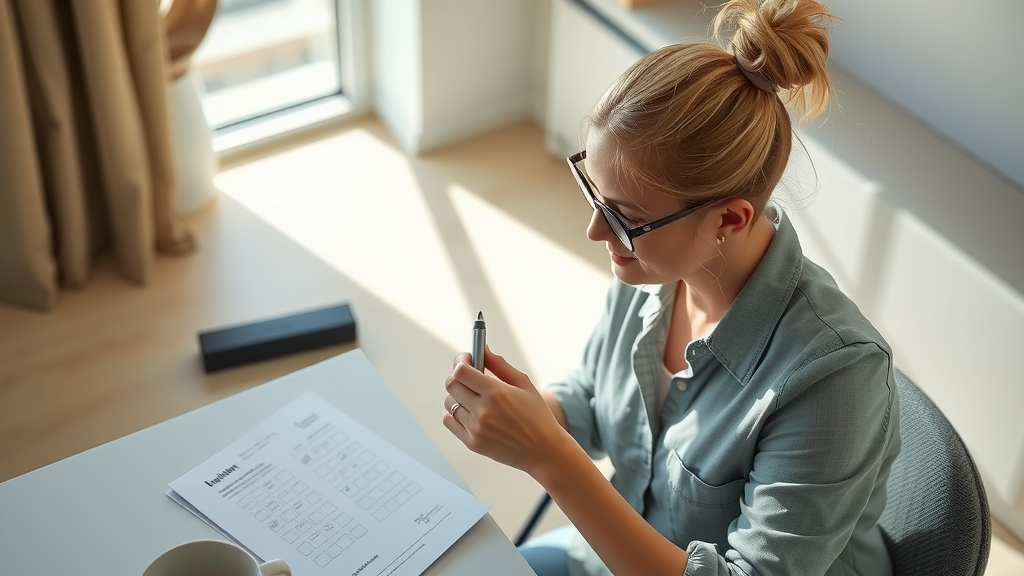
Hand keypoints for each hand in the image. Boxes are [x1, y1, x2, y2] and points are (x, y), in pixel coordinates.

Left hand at [443, 347, 568, 475]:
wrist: (544, 451)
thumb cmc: (538, 416)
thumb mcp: (524, 384)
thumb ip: (500, 365)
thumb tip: (483, 350)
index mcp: (497, 393)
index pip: (461, 371)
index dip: (460, 361)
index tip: (466, 359)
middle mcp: (483, 411)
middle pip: (451, 385)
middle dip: (457, 376)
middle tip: (468, 376)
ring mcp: (476, 428)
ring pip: (450, 403)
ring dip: (457, 395)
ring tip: (472, 397)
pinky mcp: (472, 443)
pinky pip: (449, 421)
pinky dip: (455, 414)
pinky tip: (469, 412)